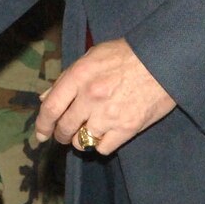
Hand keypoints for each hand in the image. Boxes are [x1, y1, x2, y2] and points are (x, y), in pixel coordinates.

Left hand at [36, 38, 176, 155]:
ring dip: (82, 140)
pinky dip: (101, 145)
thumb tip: (46, 97)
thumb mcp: (93, 56)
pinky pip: (103, 148)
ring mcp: (108, 115)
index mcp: (79, 76)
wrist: (163, 61)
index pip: (51, 108)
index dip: (42, 124)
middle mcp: (90, 97)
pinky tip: (106, 135)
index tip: (41, 134)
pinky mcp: (127, 129)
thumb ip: (68, 77)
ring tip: (89, 131)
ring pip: (82, 142)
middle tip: (65, 134)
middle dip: (61, 134)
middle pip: (65, 128)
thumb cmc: (127, 55)